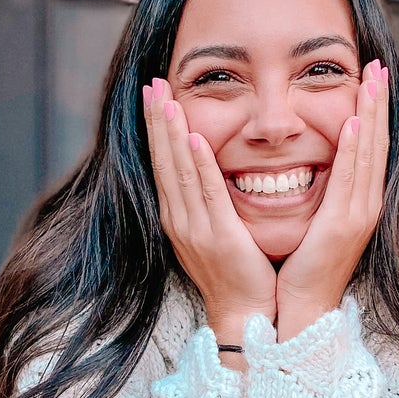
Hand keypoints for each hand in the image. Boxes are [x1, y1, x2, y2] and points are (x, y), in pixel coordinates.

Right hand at [143, 77, 277, 339]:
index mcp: (179, 218)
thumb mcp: (217, 233)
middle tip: (152, 83)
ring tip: (164, 97)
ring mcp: (195, 228)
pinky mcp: (218, 236)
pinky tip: (193, 138)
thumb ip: (211, 203)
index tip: (154, 96)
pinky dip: (198, 164)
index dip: (157, 129)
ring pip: (179, 170)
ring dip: (170, 131)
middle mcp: (179, 220)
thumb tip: (210, 173)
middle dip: (156, 120)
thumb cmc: (239, 275)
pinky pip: (206, 192)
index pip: (163, 164)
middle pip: (163, 160)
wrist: (246, 314)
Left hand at [274, 60, 388, 338]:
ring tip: (372, 80)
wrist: (301, 307)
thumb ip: (320, 192)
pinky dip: (354, 151)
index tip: (372, 78)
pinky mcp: (343, 226)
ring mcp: (358, 214)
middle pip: (375, 143)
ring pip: (368, 154)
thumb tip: (314, 164)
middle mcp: (365, 204)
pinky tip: (353, 125)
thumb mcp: (315, 220)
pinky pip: (349, 180)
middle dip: (377, 103)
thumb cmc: (302, 267)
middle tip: (378, 65)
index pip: (368, 146)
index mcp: (357, 201)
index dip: (372, 111)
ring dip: (370, 115)